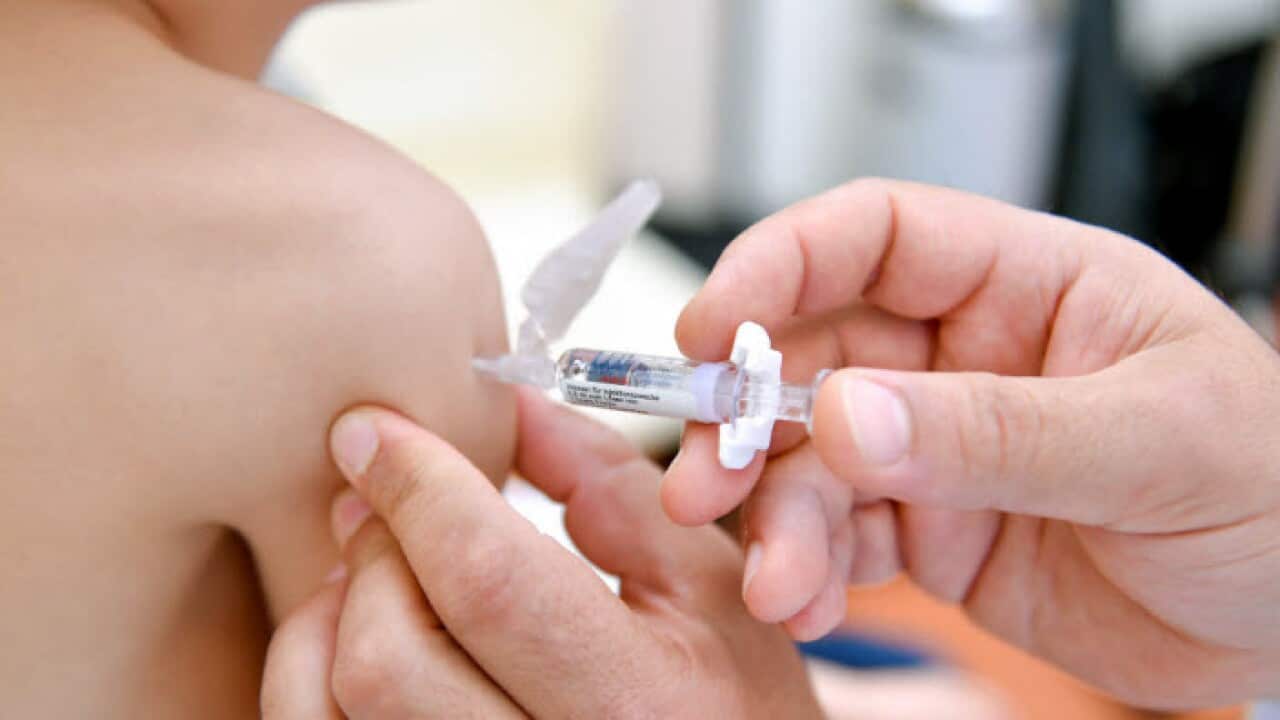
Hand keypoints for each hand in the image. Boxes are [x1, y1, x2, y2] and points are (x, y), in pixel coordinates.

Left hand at [261, 388, 821, 718]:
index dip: (415, 486)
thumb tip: (500, 400)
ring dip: (330, 611)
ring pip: (329, 710)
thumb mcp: (703, 580)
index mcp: (637, 705)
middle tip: (388, 501)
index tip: (371, 429)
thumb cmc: (727, 701)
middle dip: (373, 550)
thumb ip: (606, 480)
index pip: (488, 581)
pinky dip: (312, 673)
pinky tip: (363, 634)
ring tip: (382, 570)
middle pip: (387, 656)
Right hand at [663, 178, 1279, 707]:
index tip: (713, 326)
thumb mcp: (1155, 444)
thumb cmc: (1276, 493)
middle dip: (746, 414)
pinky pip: (840, 539)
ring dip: (775, 517)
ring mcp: (941, 447)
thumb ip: (999, 431)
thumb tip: (847, 416)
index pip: (877, 237)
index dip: (781, 264)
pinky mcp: (932, 531)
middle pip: (814, 354)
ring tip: (778, 583)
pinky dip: (809, 572)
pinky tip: (807, 604)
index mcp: (1028, 286)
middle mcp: (966, 357)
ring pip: (813, 460)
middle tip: (706, 478)